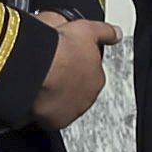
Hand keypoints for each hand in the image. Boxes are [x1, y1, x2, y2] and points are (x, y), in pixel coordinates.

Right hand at [27, 17, 115, 131]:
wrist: (38, 65)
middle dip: (67, 84)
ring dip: (55, 97)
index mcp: (97, 78)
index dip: (77, 67)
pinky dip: (43, 109)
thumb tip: (116, 34)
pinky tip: (35, 97)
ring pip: (63, 104)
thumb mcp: (88, 30)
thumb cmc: (61, 49)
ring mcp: (71, 111)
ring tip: (41, 84)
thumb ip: (105, 33)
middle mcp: (87, 98)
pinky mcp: (54, 121)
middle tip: (51, 71)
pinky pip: (48, 116)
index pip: (91, 75)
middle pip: (77, 92)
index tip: (66, 61)